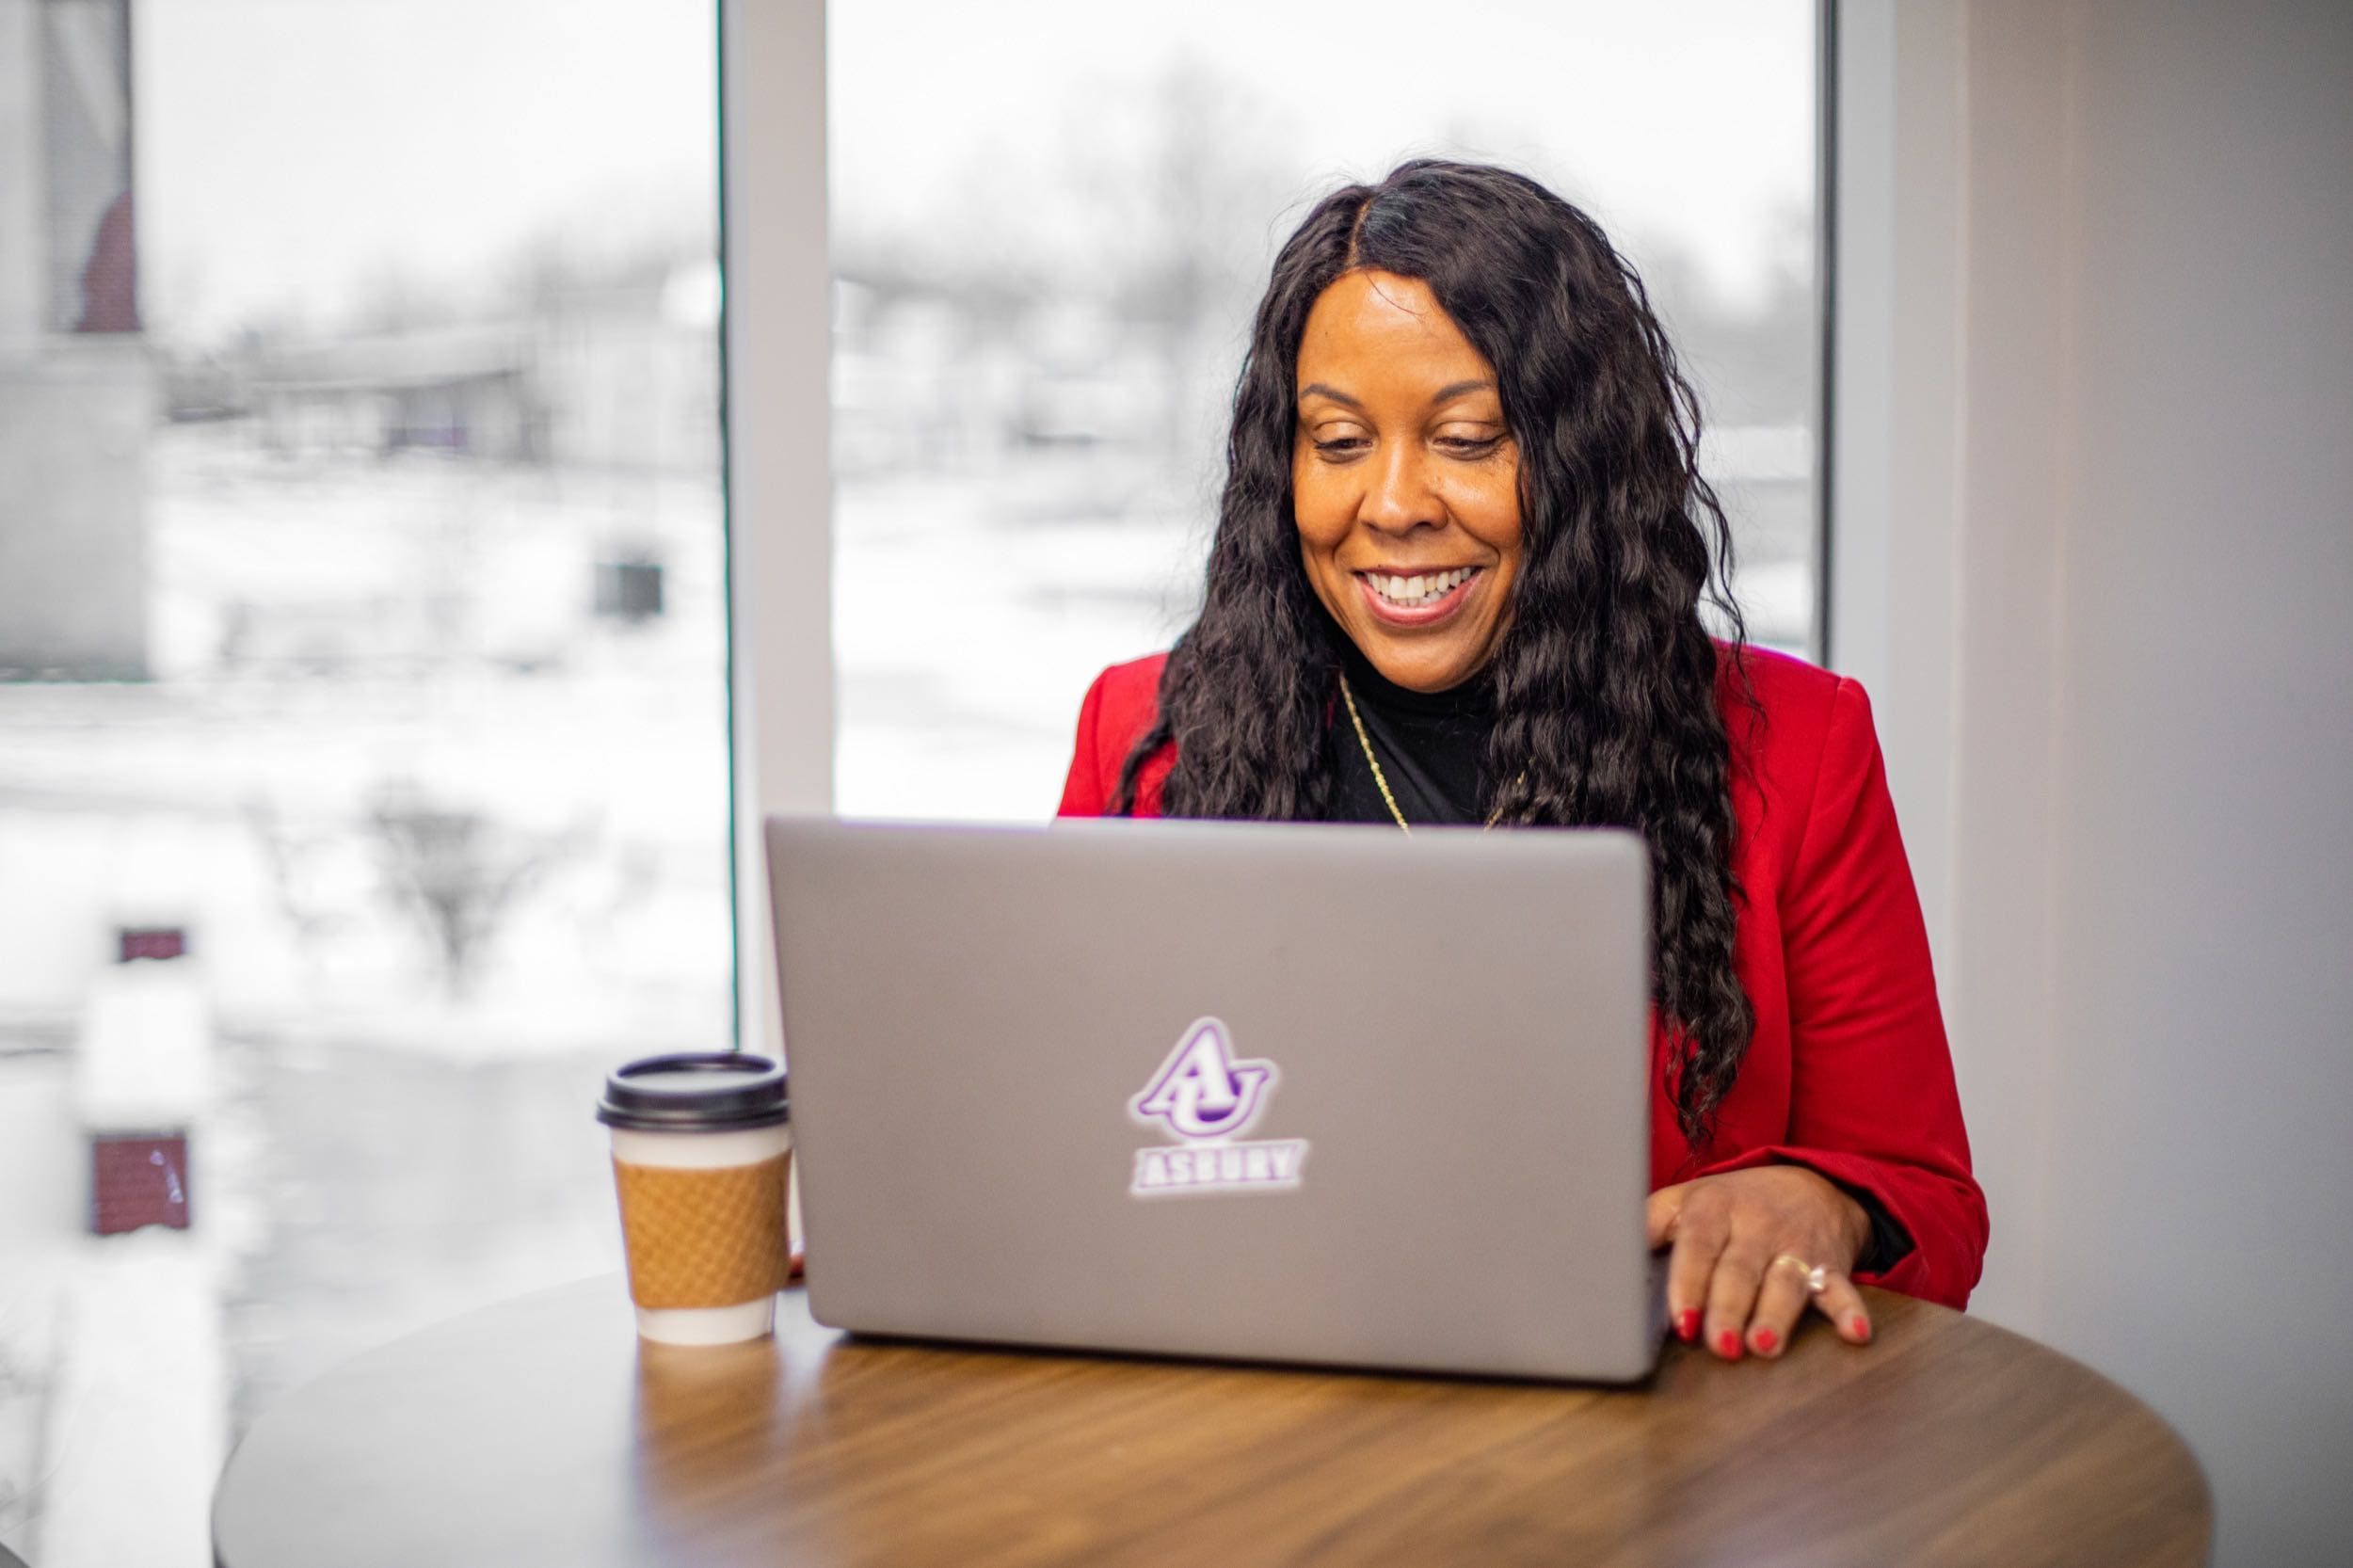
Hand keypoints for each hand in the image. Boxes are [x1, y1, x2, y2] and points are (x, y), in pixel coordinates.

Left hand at [1646, 1165, 1875, 1359]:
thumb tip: (1603, 1249)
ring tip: (1763, 1345)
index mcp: (1714, 1208)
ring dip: (1777, 1315)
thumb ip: (1647, 1223)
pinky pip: (1842, 1288)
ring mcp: (1795, 1245)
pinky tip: (1854, 1334)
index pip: (1698, 1245)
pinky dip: (1851, 1311)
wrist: (1809, 1182)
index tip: (1682, 1320)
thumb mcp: (1686, 1200)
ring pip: (1785, 1282)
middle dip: (1728, 1308)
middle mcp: (1756, 1226)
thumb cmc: (1734, 1202)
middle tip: (1718, 1345)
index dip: (1689, 1283)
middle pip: (1739, 1270)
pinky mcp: (1830, 1264)